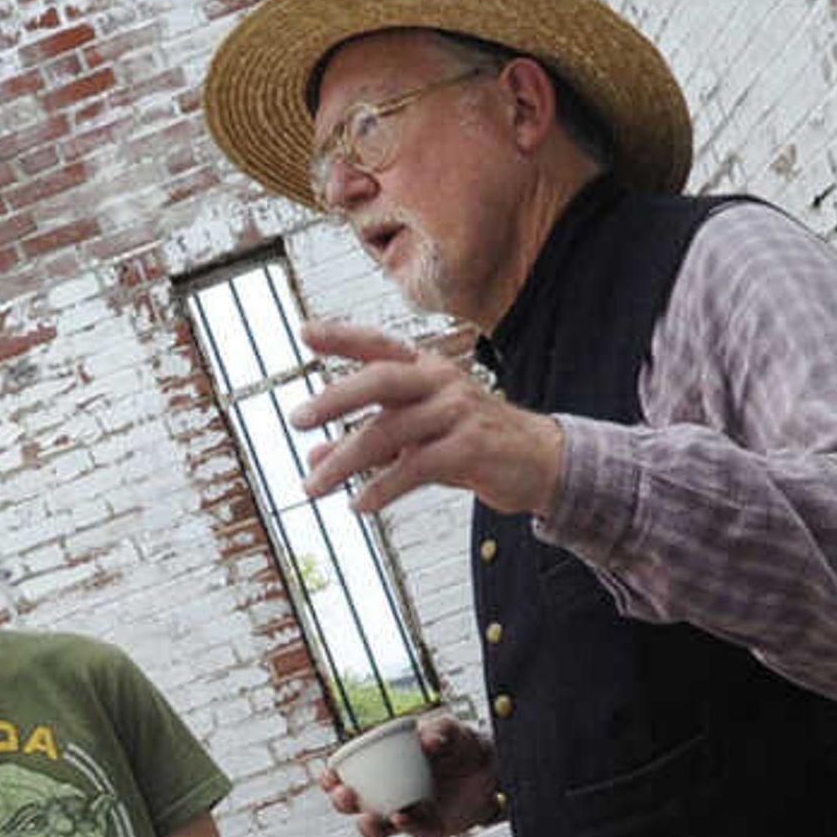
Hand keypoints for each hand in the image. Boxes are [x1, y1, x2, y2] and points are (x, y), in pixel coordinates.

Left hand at [290, 319, 564, 514]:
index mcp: (426, 370)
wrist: (539, 462)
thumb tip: (315, 458)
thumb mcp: (417, 439)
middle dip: (335, 398)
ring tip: (312, 486)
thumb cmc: (470, 445)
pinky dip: (383, 487)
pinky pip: (416, 467)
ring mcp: (457, 413)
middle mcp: (440, 382)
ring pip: (391, 432)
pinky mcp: (470, 448)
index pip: (379, 346)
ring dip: (345, 461)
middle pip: (381, 380)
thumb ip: (368, 443)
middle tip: (297, 419)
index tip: (304, 332)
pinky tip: (359, 504)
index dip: (343, 336)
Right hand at [318, 712, 498, 836]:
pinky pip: (412, 831)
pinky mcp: (429, 829)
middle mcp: (389, 792)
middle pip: (355, 804)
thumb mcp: (454, 731)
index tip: (329, 775)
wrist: (497, 771)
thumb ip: (442, 729)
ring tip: (368, 818)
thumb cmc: (464, 745)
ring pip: (378, 826)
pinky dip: (405, 824)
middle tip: (345, 795)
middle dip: (342, 803)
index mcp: (383, 765)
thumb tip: (425, 739)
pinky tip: (402, 816)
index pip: (349, 772)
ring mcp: (407, 813)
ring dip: (367, 826)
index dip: (332, 777)